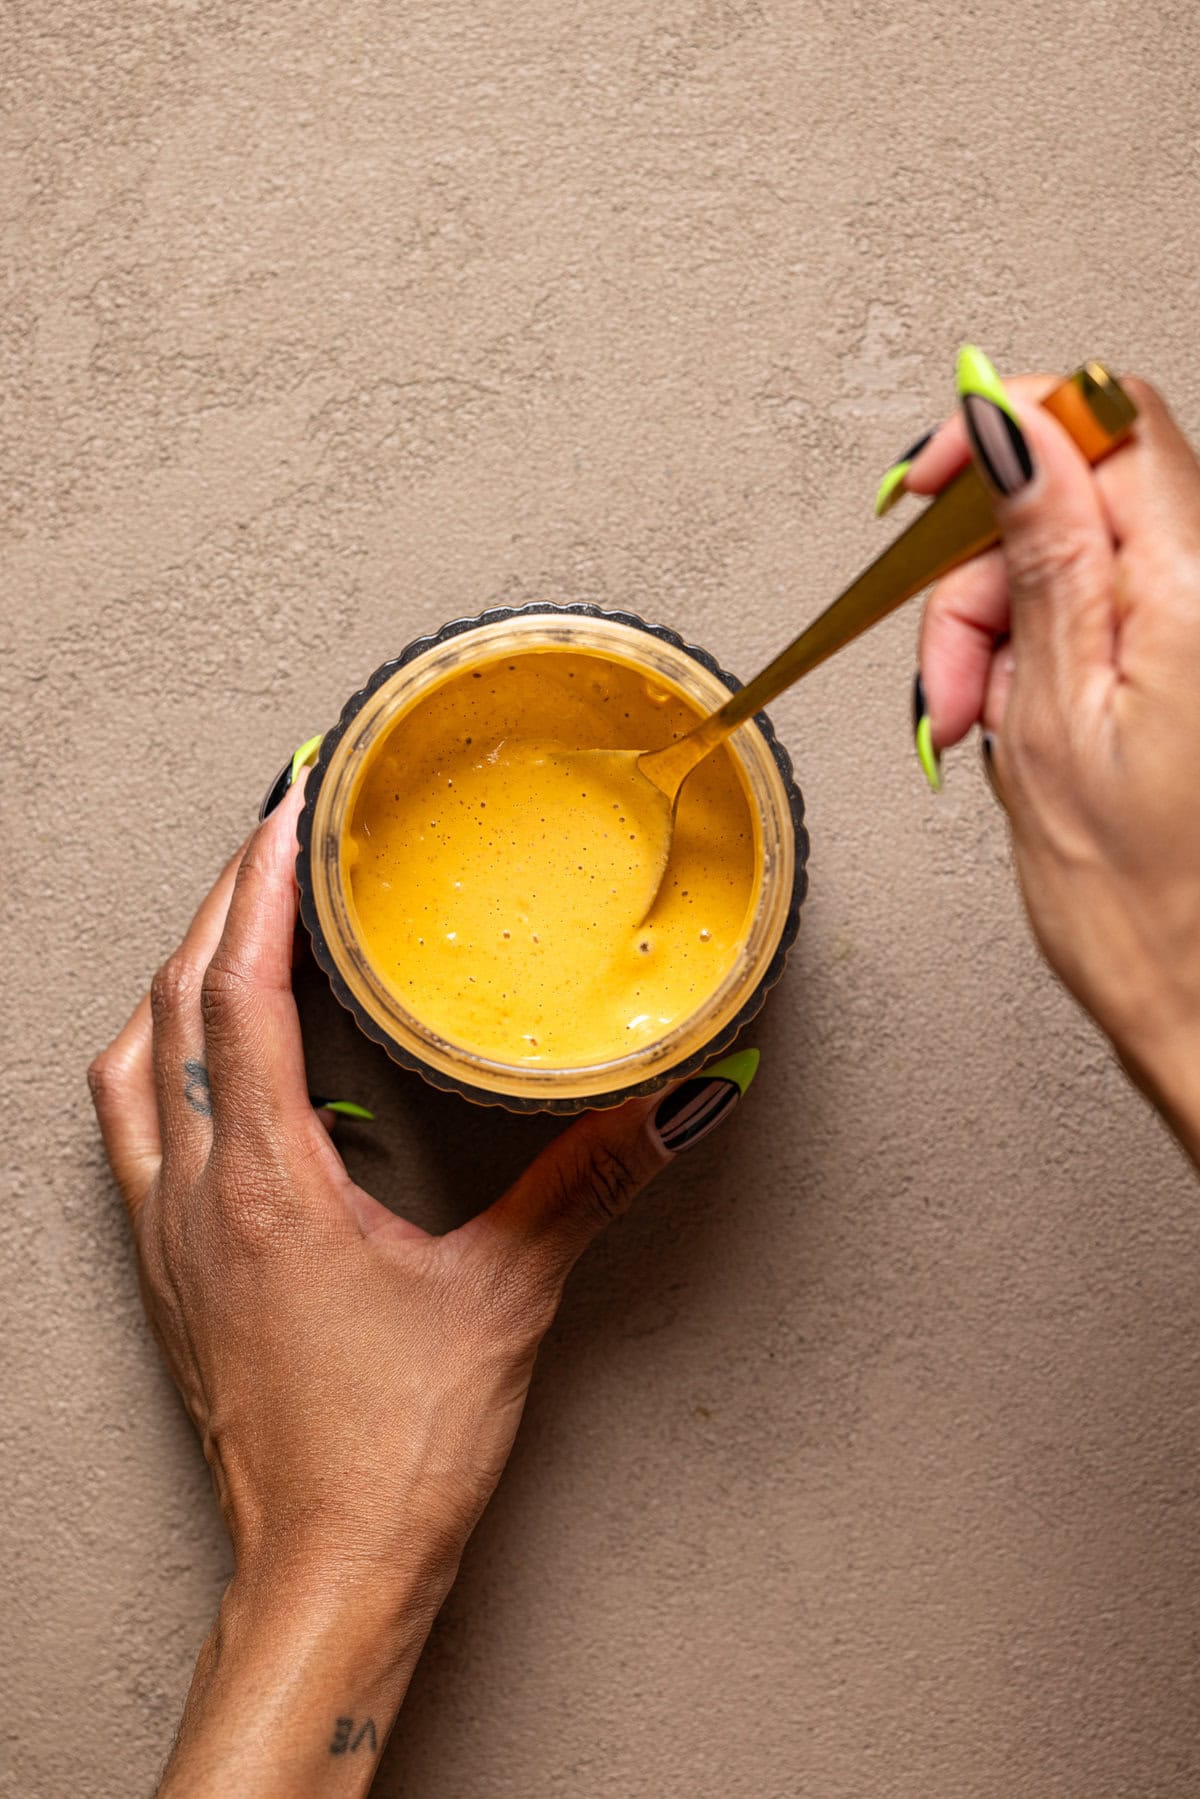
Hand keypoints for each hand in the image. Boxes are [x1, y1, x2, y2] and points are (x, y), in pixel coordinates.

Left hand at [87, 774, 755, 1795]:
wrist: (325, 1562)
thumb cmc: (396, 1445)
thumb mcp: (507, 1297)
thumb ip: (587, 1186)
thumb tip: (670, 1109)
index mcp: (269, 1180)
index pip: (239, 992)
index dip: (259, 890)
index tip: (287, 813)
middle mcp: (197, 1192)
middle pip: (173, 1005)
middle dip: (219, 905)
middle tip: (271, 838)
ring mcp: (166, 1233)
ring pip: (132, 1061)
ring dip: (174, 979)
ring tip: (229, 928)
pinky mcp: (165, 1271)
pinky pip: (132, 1125)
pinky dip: (159, 1056)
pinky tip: (203, 1062)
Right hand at [902, 351, 1199, 1162]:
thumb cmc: (1141, 899)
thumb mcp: (1054, 714)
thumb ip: (1041, 553)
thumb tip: (1012, 425)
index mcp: (1196, 587)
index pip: (1106, 419)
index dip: (1006, 423)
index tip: (930, 481)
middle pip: (1075, 494)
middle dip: (983, 571)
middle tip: (954, 674)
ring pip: (1072, 556)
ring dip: (997, 628)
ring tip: (980, 724)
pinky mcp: (1190, 659)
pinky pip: (1095, 610)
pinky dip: (1034, 654)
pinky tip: (1016, 722)